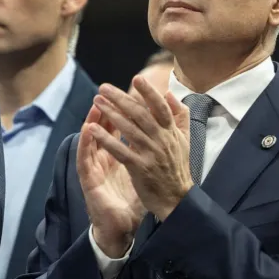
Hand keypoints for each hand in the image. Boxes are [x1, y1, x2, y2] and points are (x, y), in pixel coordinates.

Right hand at [78, 106, 144, 256]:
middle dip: (107, 109)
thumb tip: (162, 135)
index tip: (131, 94)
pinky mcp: (88, 178)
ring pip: (92, 139)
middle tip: (107, 91)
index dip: (125, 111)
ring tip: (95, 104)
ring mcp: (96, 167)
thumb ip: (150, 152)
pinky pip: (85, 157)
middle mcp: (105, 157)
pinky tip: (88, 130)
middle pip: (105, 129)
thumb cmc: (132, 199)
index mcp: (120, 154)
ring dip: (92, 120)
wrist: (122, 227)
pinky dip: (86, 143)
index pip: (121, 128)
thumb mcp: (144, 171)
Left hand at [91, 76, 192, 221]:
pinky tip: (93, 129)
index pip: (160, 107)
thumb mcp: (185, 140)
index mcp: (171, 132)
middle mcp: (162, 140)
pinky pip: (120, 150)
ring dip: (111, 114)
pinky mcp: (139, 168)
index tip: (136, 78)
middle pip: (140, 114)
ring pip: (129, 129)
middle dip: (121, 98)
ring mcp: (151, 154)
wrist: (177, 199)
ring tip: (96, 102)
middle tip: (103, 87)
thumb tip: (170, 94)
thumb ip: (179, 115)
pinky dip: (107, 139)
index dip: (149, 92)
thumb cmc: (177, 167)